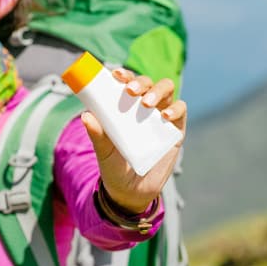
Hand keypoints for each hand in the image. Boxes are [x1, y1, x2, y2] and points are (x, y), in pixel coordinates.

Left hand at [80, 68, 187, 213]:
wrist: (131, 191)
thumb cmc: (114, 166)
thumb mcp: (103, 151)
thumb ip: (96, 134)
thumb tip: (85, 115)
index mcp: (125, 107)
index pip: (126, 82)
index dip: (124, 74)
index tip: (116, 74)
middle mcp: (144, 107)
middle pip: (148, 82)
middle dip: (140, 81)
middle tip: (130, 91)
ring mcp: (161, 116)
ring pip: (166, 90)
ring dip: (157, 91)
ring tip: (146, 104)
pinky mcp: (176, 130)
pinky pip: (181, 110)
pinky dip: (175, 109)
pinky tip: (165, 117)